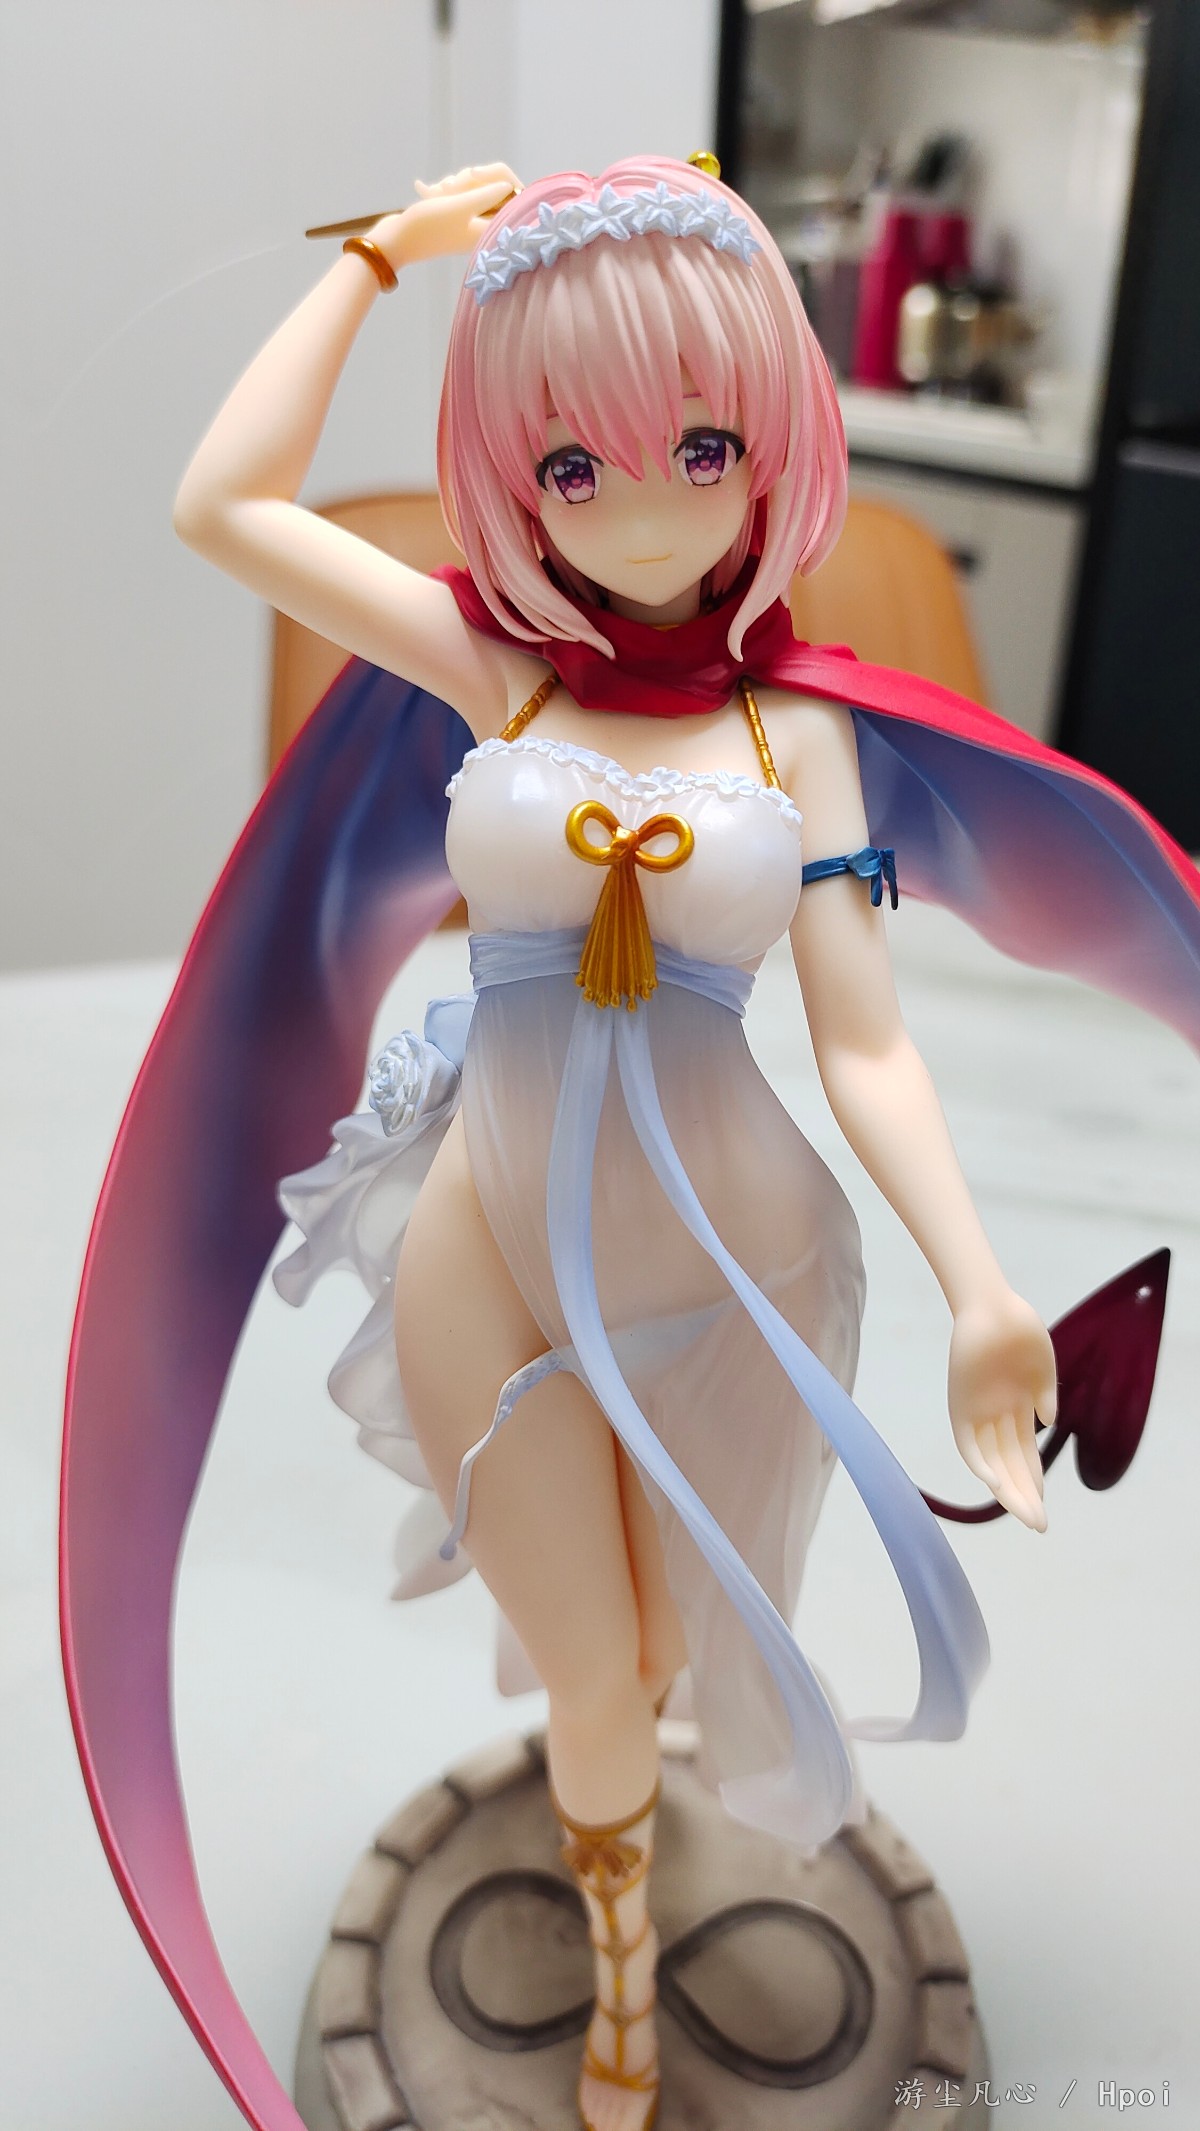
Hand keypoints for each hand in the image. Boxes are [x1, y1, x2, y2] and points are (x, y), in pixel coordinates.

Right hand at [372, 163, 520, 270]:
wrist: (395, 240)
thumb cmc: (428, 225)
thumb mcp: (460, 206)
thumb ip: (488, 195)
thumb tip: (509, 186)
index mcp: (491, 229)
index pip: (511, 192)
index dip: (494, 176)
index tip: (474, 174)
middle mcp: (483, 226)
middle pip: (491, 186)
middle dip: (468, 179)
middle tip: (447, 186)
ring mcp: (469, 221)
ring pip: (472, 186)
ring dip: (453, 182)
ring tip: (434, 191)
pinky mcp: (455, 216)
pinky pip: (457, 192)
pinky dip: (443, 188)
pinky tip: (423, 189)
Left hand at [947, 1289, 1056, 1530]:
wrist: (993, 1303)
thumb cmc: (1018, 1328)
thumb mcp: (1040, 1365)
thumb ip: (1043, 1393)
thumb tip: (1049, 1421)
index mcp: (1018, 1408)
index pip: (1026, 1456)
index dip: (1035, 1482)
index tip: (1043, 1509)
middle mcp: (996, 1416)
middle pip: (1011, 1466)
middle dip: (1025, 1496)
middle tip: (1039, 1526)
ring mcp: (978, 1411)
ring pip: (992, 1461)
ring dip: (1008, 1489)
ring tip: (1025, 1515)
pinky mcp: (961, 1404)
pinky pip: (968, 1442)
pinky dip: (981, 1463)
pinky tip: (995, 1483)